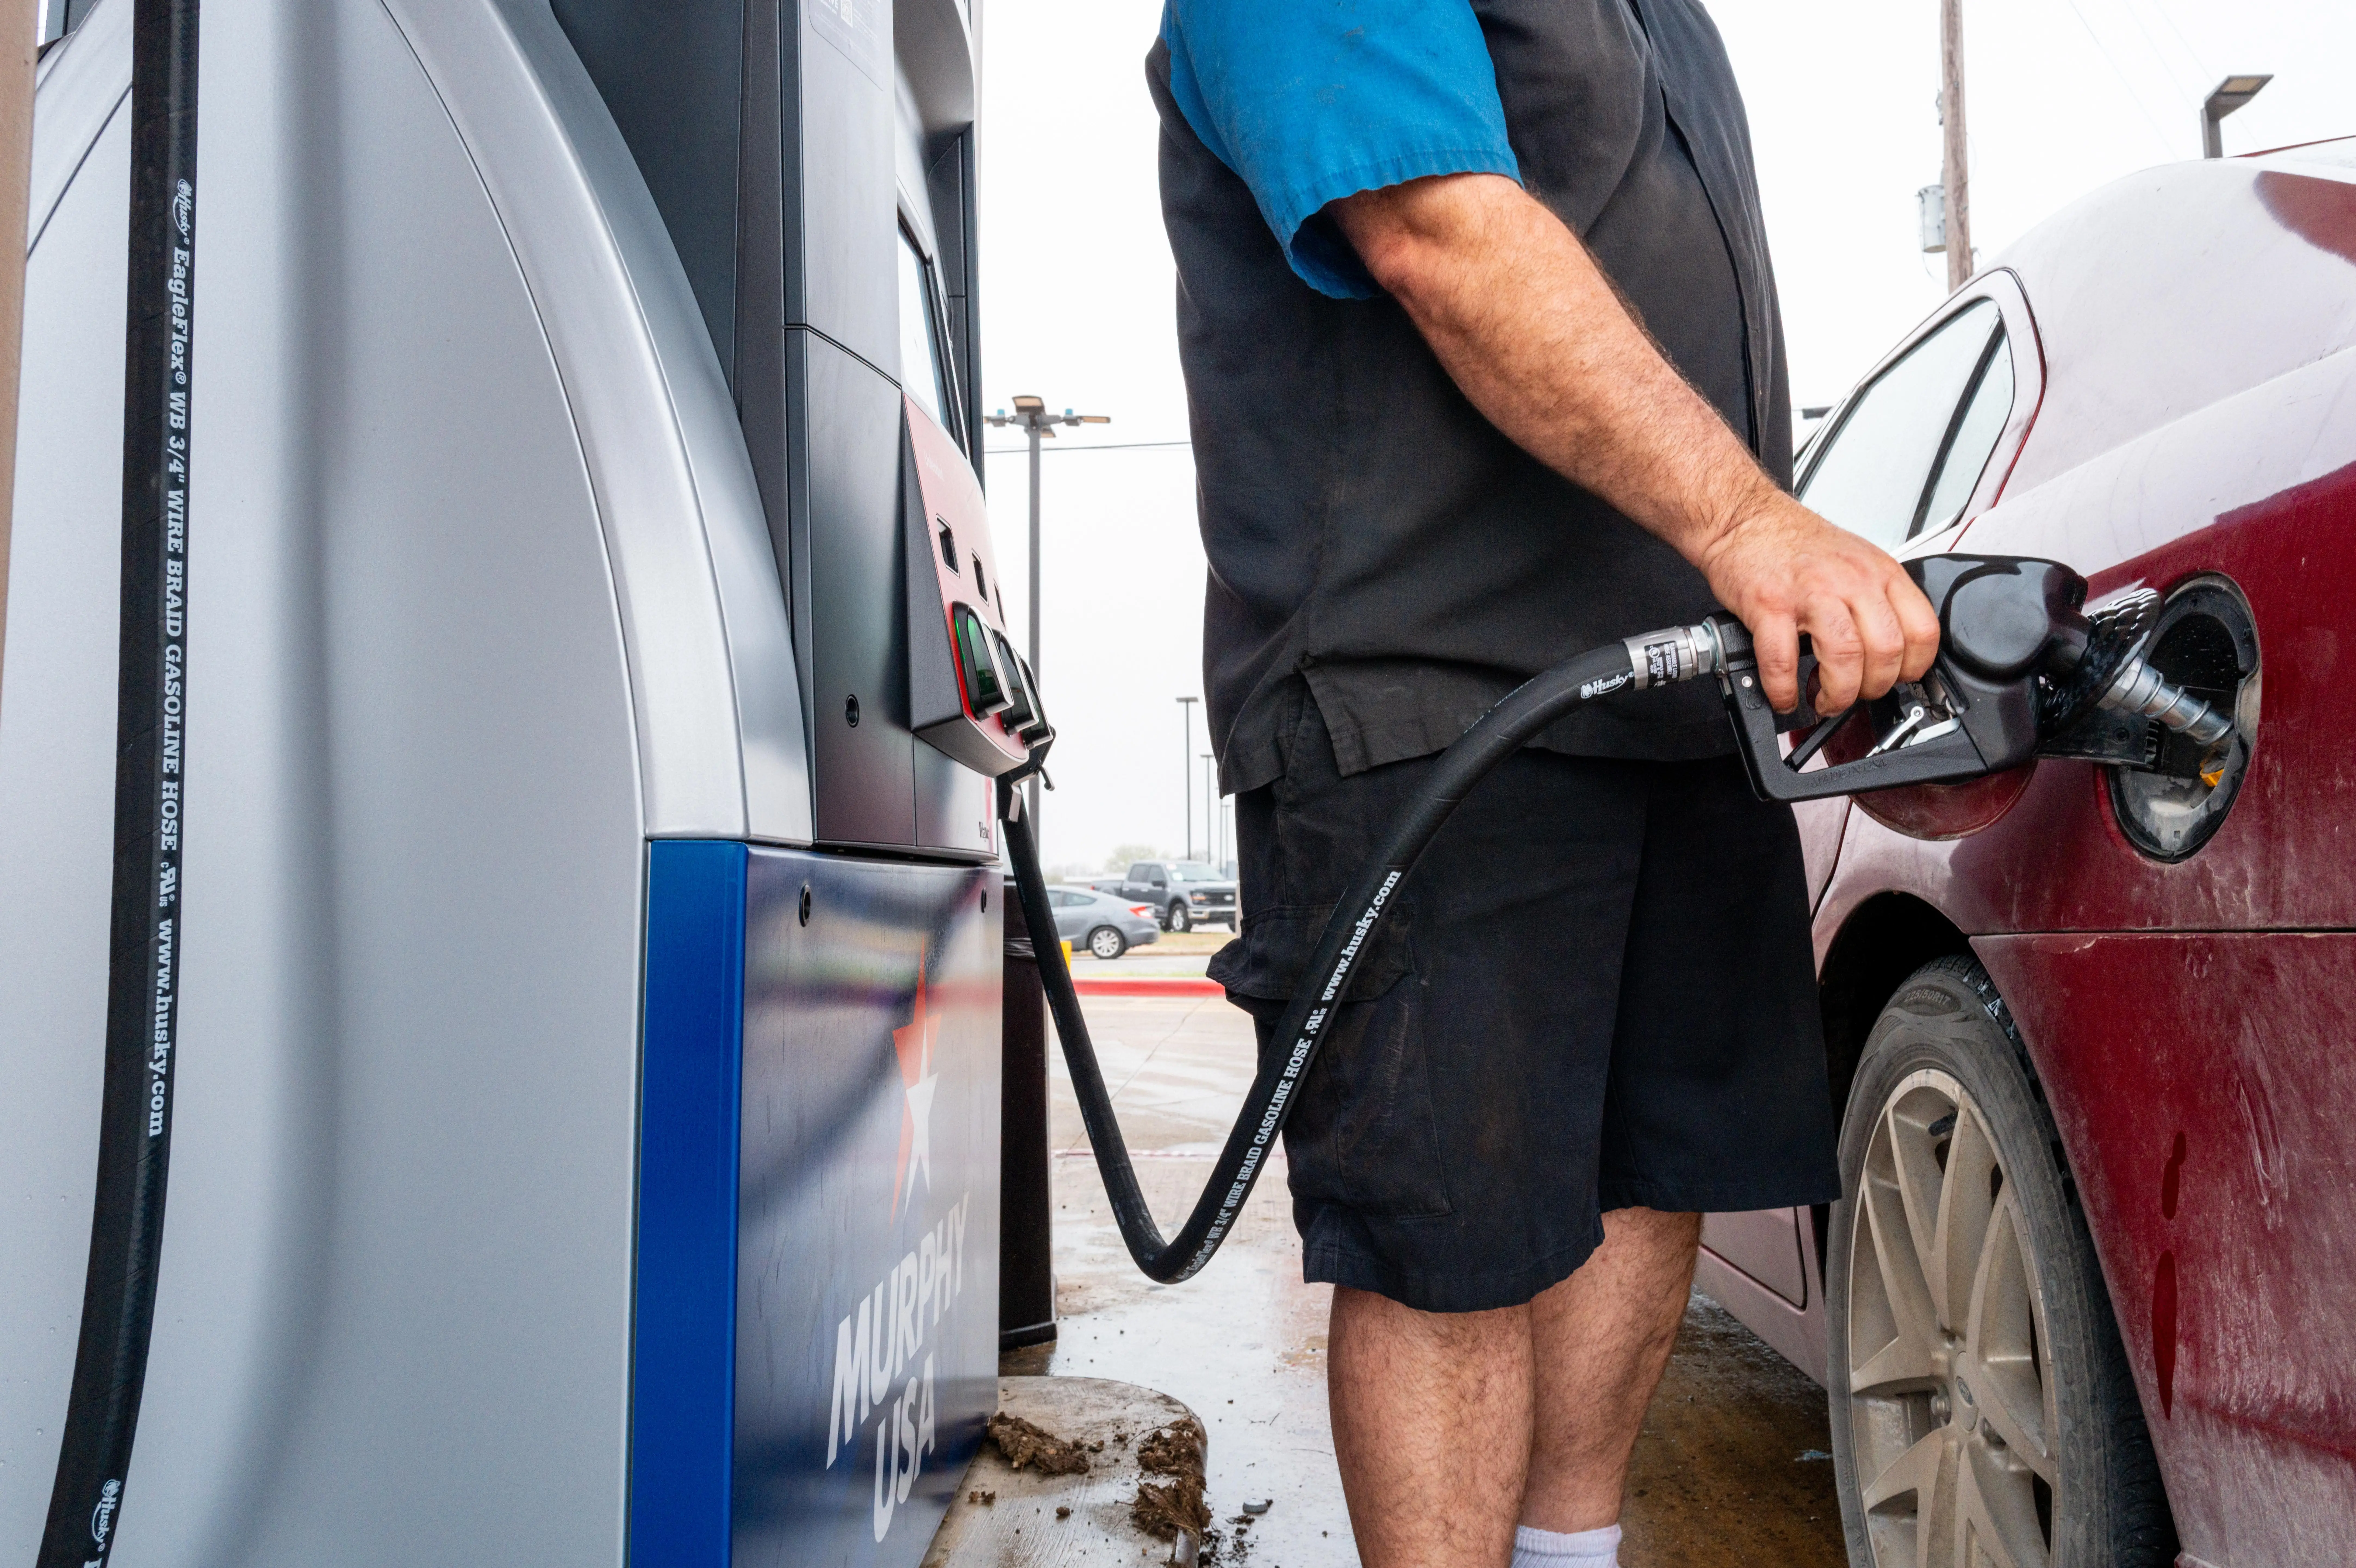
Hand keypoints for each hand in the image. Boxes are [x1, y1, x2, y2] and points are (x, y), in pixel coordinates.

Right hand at [1697, 495, 1940, 713]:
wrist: (1744, 518)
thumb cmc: (1793, 542)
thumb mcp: (1856, 559)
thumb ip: (1877, 599)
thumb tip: (1888, 651)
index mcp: (1878, 572)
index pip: (1922, 631)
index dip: (1913, 667)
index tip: (1895, 679)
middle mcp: (1851, 580)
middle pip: (1886, 651)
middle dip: (1872, 688)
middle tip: (1855, 693)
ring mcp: (1810, 593)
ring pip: (1845, 657)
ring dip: (1837, 694)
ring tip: (1824, 700)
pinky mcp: (1769, 605)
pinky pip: (1783, 660)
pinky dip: (1784, 689)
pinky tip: (1784, 695)